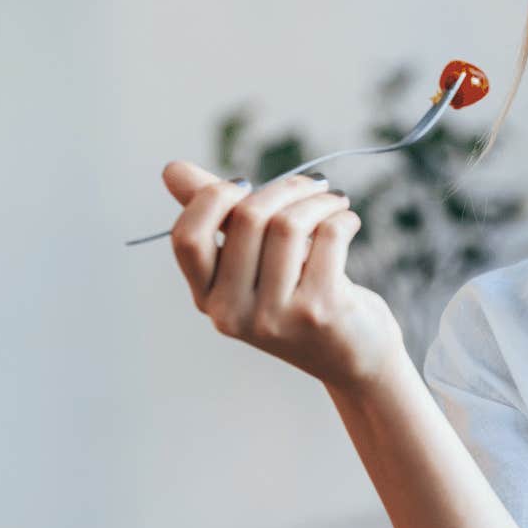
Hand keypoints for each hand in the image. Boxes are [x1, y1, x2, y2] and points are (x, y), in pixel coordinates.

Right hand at [161, 160, 406, 390]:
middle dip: (286, 188)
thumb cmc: (299, 298)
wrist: (355, 358)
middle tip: (314, 185)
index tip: (245, 184)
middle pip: (247, 219)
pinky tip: (348, 221)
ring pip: (288, 224)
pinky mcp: (318, 312)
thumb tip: (172, 169)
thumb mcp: (254, 264)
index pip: (187, 238)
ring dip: (319, 200)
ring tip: (335, 201)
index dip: (213, 198)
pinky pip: (328, 237)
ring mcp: (274, 317)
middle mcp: (233, 314)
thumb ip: (217, 217)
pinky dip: (342, 218)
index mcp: (208, 298)